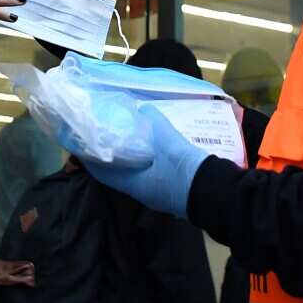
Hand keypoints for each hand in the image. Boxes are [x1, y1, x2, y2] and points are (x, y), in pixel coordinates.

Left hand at [81, 119, 209, 218]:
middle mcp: (143, 192)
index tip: (81, 142)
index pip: (102, 173)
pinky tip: (152, 145)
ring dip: (130, 156)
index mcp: (136, 186)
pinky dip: (147, 158)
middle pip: (119, 172)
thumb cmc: (188, 172)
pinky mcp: (173, 188)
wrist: (221, 194)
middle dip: (110, 154)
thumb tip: (142, 109)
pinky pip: (152, 171)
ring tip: (126, 135)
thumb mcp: (169, 144)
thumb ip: (154, 125)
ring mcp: (159, 192)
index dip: (89, 158)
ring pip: (136, 172)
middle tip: (104, 133)